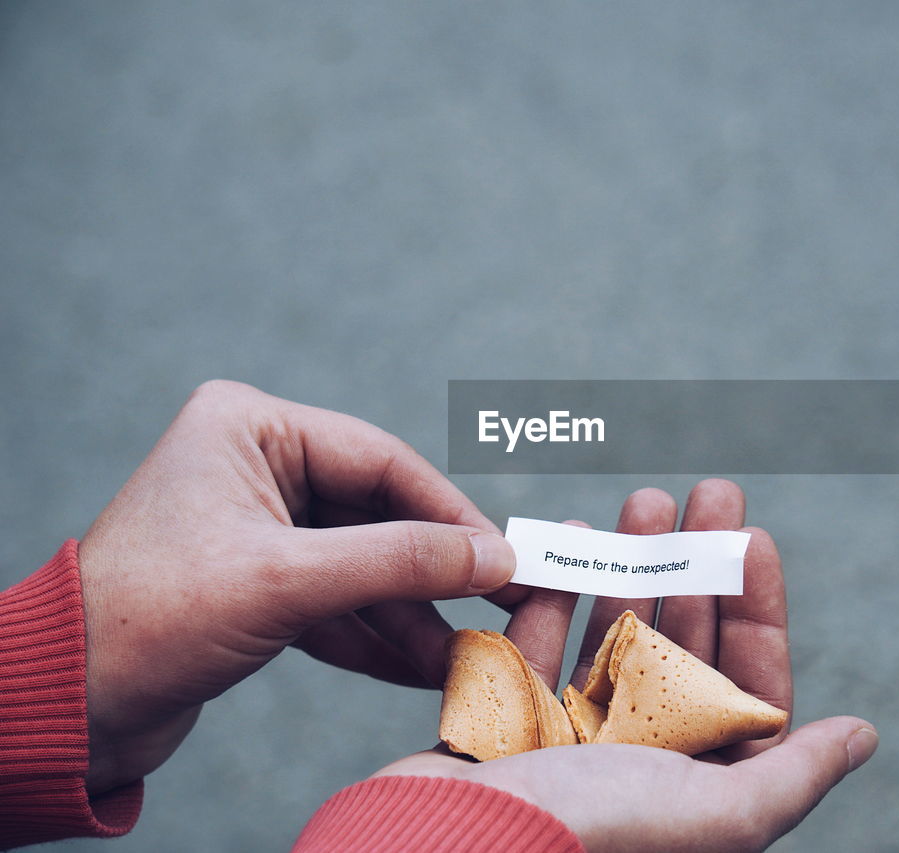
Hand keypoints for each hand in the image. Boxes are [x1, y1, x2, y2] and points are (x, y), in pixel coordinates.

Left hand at [78, 380, 519, 793]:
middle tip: (506, 606)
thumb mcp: (286, 583)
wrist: (60, 706)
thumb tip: (498, 558)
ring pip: (363, 565)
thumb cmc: (149, 620)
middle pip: (379, 515)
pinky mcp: (258, 584)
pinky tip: (427, 666)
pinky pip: (338, 601)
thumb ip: (400, 563)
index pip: (381, 461)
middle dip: (436, 573)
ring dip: (414, 614)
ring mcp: (259, 527)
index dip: (451, 513)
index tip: (507, 558)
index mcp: (249, 428)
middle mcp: (257, 467)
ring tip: (473, 654)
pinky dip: (378, 636)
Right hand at [370, 481, 877, 851]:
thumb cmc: (592, 834)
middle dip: (699, 564)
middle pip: (683, 642)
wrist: (446, 848)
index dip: (756, 608)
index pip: (744, 682)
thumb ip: (790, 776)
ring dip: (634, 563)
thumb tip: (863, 736)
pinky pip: (538, 639)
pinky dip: (556, 590)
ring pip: (614, 631)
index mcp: (696, 782)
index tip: (755, 538)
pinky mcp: (508, 715)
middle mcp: (640, 759)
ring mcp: (572, 736)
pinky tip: (572, 539)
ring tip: (644, 499)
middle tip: (708, 493)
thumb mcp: (714, 814)